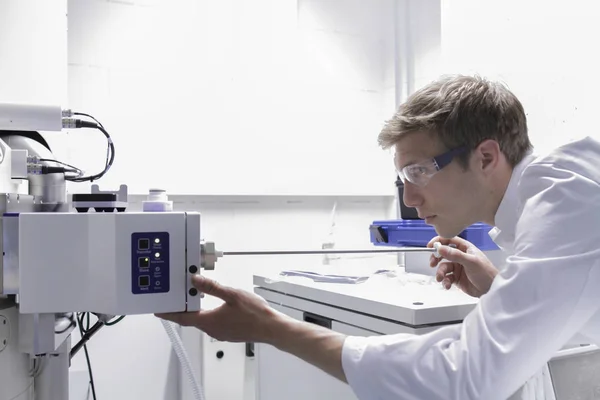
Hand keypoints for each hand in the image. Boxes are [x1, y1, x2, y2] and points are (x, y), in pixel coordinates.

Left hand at [156, 275, 284, 342]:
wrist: (271, 328)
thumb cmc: (254, 314)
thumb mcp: (232, 295)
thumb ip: (212, 287)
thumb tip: (195, 280)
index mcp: (209, 321)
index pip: (182, 317)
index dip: (169, 313)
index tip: (159, 310)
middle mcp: (212, 330)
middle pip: (191, 319)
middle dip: (182, 309)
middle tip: (175, 299)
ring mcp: (220, 333)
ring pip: (202, 321)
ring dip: (195, 312)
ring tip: (193, 299)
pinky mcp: (228, 333)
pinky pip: (212, 323)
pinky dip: (207, 315)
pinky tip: (213, 307)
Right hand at [427, 236, 497, 297]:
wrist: (492, 290)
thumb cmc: (486, 273)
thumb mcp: (470, 262)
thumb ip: (455, 255)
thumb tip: (440, 248)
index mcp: (465, 248)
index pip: (449, 240)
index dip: (439, 242)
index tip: (430, 246)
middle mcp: (460, 256)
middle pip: (443, 254)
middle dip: (436, 258)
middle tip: (432, 263)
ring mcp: (458, 267)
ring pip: (443, 267)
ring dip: (440, 272)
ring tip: (441, 278)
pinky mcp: (457, 278)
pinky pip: (446, 278)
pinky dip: (445, 281)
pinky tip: (447, 285)